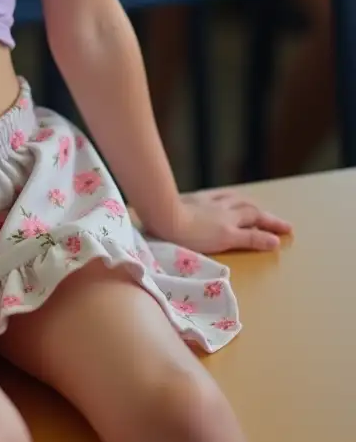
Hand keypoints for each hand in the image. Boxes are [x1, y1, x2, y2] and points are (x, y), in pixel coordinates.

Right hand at [156, 191, 291, 254]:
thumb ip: (170, 210)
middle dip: (259, 211)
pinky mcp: (227, 234)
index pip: (225, 198)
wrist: (162, 216)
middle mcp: (215, 206)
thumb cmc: (156, 214)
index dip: (237, 203)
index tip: (245, 206)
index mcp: (200, 199)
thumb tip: (160, 216)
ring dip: (269, 221)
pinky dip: (264, 238)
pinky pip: (251, 237)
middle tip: (274, 218)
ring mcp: (223, 219)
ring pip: (253, 216)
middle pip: (244, 205)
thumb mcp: (165, 209)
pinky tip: (276, 242)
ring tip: (284, 227)